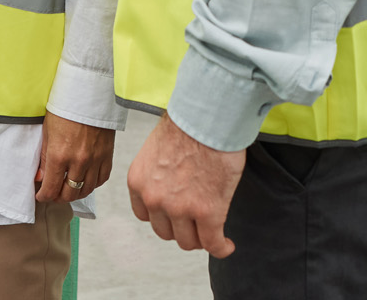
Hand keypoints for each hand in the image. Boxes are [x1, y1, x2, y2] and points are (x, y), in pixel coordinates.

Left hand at [35, 113, 113, 202]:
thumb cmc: (64, 110)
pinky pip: (101, 179)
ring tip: (68, 190)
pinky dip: (92, 184)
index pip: (51, 188)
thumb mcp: (47, 132)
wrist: (88, 95)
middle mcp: (78, 161)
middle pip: (69, 194)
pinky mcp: (107, 156)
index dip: (44, 196)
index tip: (41, 196)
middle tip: (53, 194)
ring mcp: (95, 160)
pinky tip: (85, 181)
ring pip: (86, 190)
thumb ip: (44, 159)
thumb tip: (40, 178)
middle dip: (58, 197)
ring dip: (75, 193)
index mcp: (59, 155)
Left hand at [127, 114, 244, 257]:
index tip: (175, 216)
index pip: (145, 214)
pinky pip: (212, 243)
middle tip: (196, 223)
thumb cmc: (186, 125)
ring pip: (188, 241)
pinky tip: (227, 245)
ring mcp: (180, 209)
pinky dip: (220, 247)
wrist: (206, 119)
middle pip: (165, 232)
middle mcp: (154, 199)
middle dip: (181, 229)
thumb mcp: (156, 150)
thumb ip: (158, 173)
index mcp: (139, 182)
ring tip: (212, 232)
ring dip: (201, 238)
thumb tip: (172, 183)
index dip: (162, 217)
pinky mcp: (207, 213)